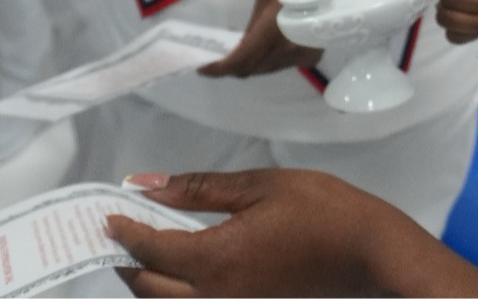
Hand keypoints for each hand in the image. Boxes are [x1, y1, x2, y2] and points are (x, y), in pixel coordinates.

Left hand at [106, 169, 417, 296]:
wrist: (371, 254)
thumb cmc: (323, 211)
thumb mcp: (260, 186)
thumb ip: (199, 189)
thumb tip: (146, 186)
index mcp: (215, 262)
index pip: (148, 251)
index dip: (122, 232)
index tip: (106, 215)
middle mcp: (215, 298)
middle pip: (148, 289)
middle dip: (127, 261)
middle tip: (118, 232)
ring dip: (149, 283)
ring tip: (145, 251)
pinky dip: (178, 294)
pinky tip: (183, 272)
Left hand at [199, 0, 321, 77]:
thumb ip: (253, 22)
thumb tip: (244, 43)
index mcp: (272, 30)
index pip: (241, 60)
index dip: (220, 68)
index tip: (204, 69)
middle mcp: (286, 49)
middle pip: (251, 69)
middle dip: (233, 67)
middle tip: (220, 60)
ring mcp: (300, 56)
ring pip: (266, 69)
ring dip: (252, 64)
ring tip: (244, 52)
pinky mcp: (311, 57)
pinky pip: (281, 65)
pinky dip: (270, 60)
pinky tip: (268, 47)